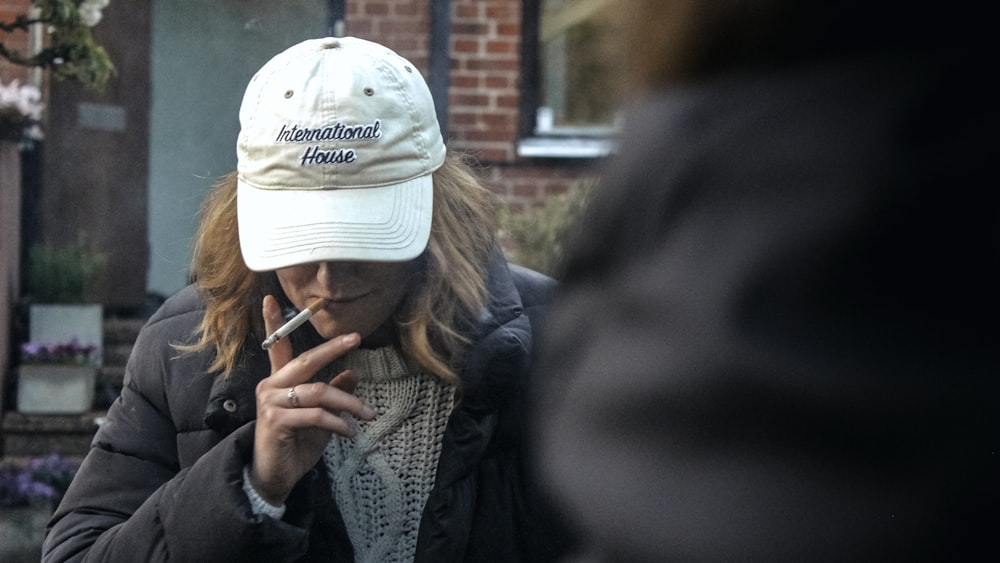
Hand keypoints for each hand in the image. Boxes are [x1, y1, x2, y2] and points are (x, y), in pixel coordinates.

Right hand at [249, 294, 374, 505]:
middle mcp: (271, 386)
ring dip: (349, 403)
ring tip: (368, 415)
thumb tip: (352, 371)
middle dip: (332, 347)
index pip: (277, 346)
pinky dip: (338, 423)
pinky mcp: (276, 422)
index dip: (274, 322)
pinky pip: (316, 415)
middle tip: (356, 338)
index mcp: (279, 380)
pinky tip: (350, 432)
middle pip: (306, 361)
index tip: (271, 297)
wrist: (274, 476)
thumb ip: (333, 392)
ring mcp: (271, 403)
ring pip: (318, 391)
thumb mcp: (320, 416)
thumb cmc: (296, 443)